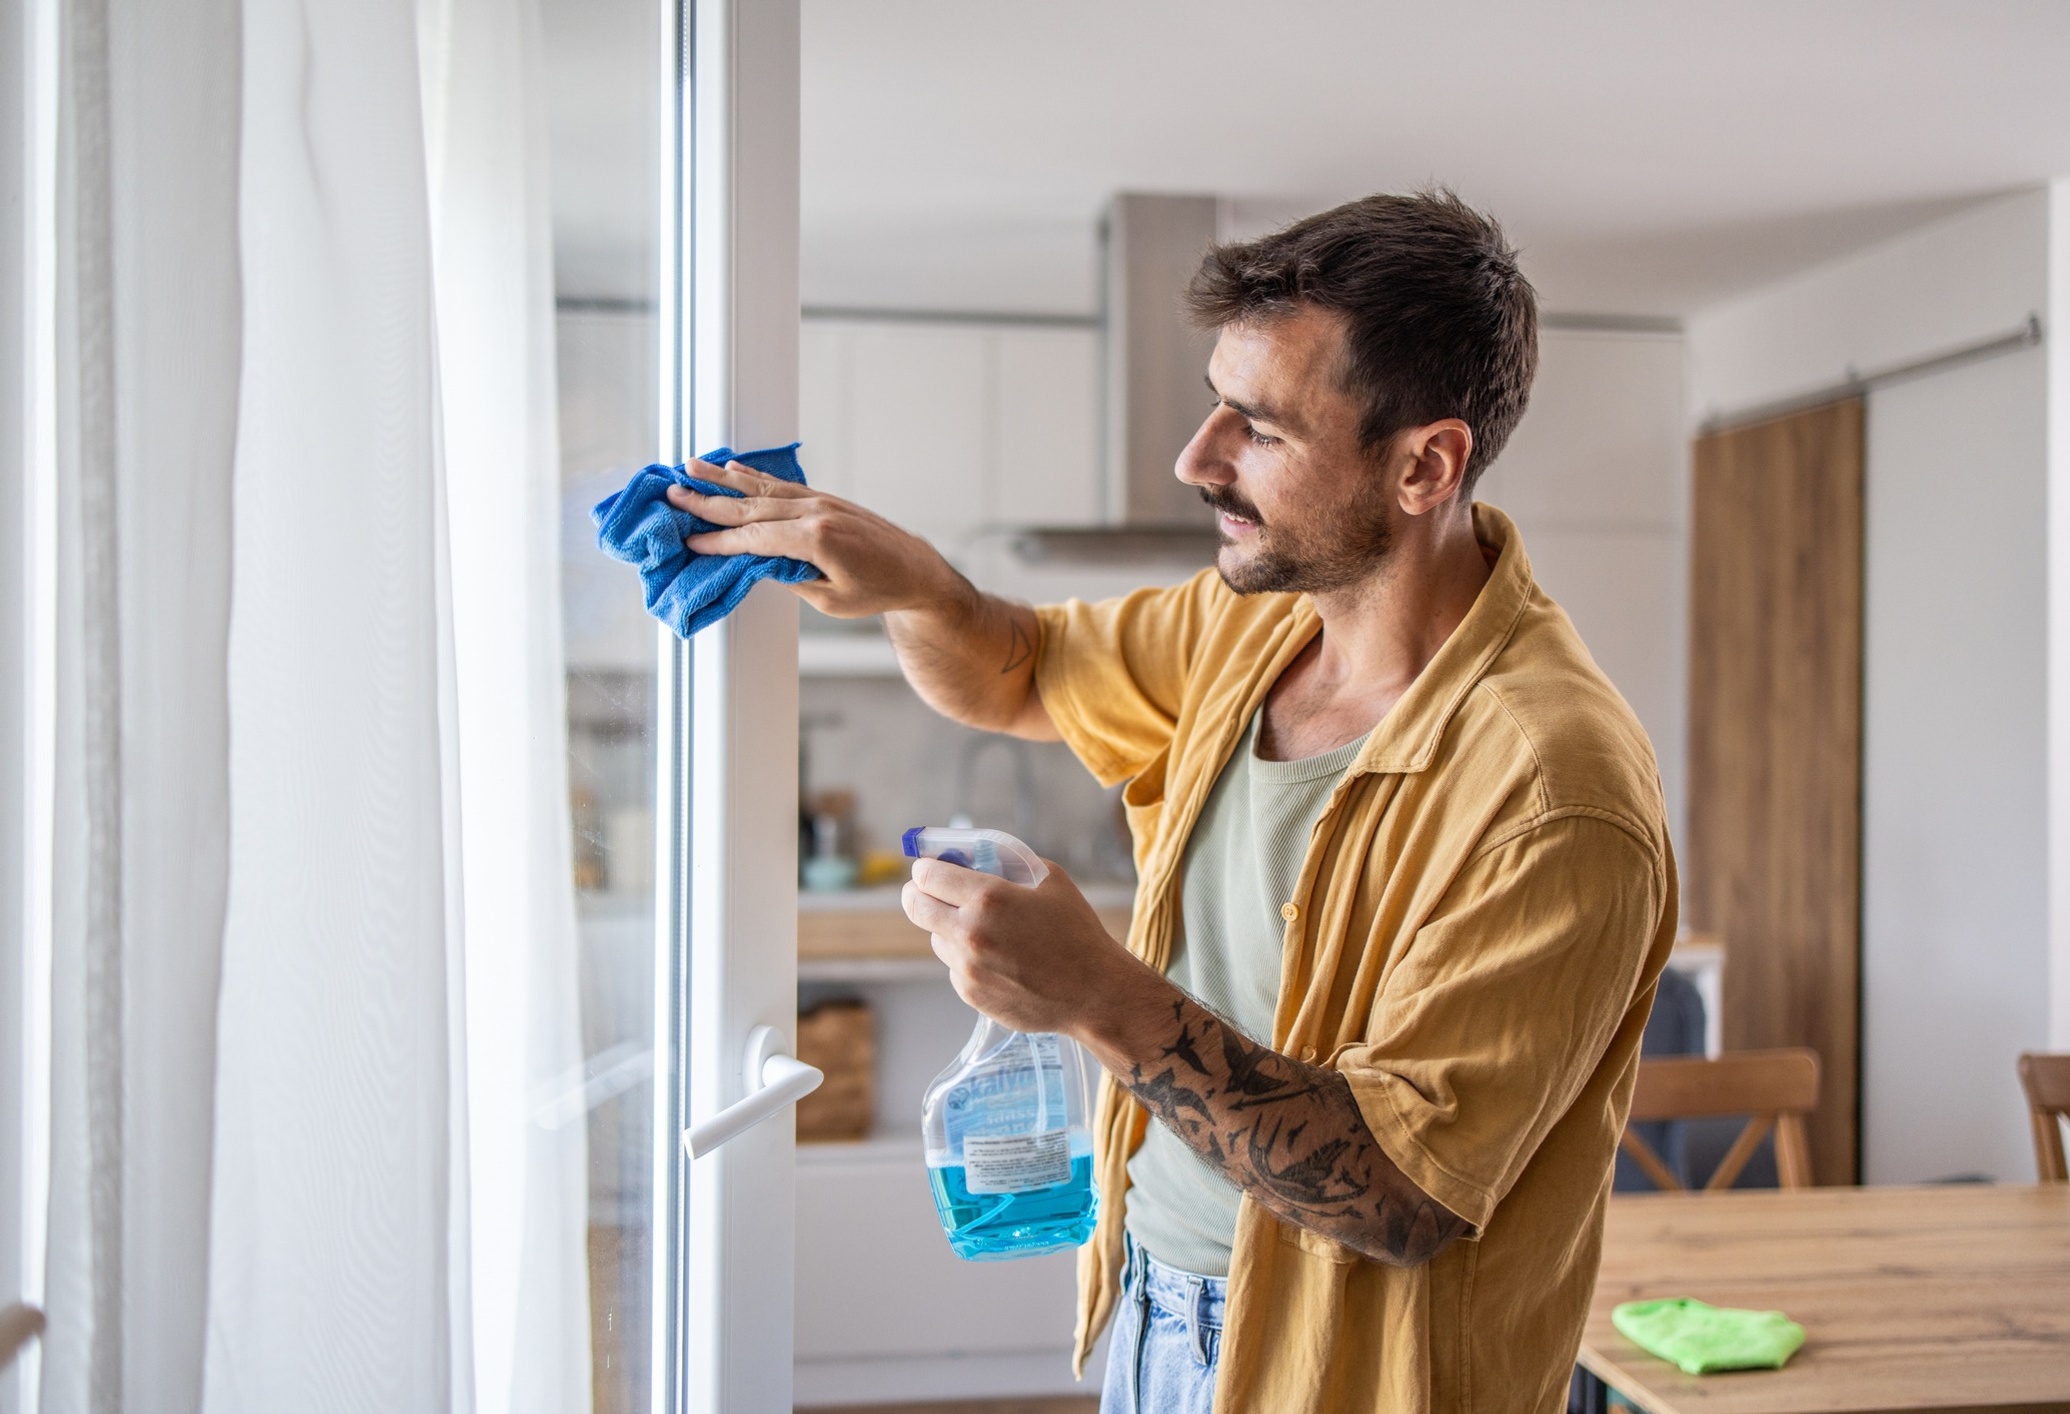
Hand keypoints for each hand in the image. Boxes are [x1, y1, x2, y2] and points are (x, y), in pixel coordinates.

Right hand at [665, 460, 953, 618]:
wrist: (915, 570)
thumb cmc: (877, 591)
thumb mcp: (830, 600)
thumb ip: (791, 577)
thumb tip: (754, 563)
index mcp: (815, 539)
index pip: (753, 539)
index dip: (718, 541)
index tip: (688, 540)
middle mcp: (815, 512)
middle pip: (749, 507)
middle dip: (707, 501)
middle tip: (672, 494)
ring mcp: (820, 501)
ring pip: (761, 489)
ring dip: (722, 479)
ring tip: (689, 468)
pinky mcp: (824, 499)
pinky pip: (781, 486)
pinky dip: (754, 477)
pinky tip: (732, 469)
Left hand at [901, 856, 1144, 1036]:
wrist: (1094, 992)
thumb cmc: (1076, 930)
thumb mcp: (1049, 878)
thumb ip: (1006, 861)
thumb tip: (968, 856)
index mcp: (988, 897)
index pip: (927, 874)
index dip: (926, 867)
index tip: (932, 868)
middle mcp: (970, 933)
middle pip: (915, 906)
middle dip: (918, 893)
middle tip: (931, 891)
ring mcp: (967, 967)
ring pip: (936, 937)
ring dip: (949, 928)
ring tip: (987, 930)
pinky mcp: (971, 993)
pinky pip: (955, 967)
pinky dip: (967, 958)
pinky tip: (1002, 959)